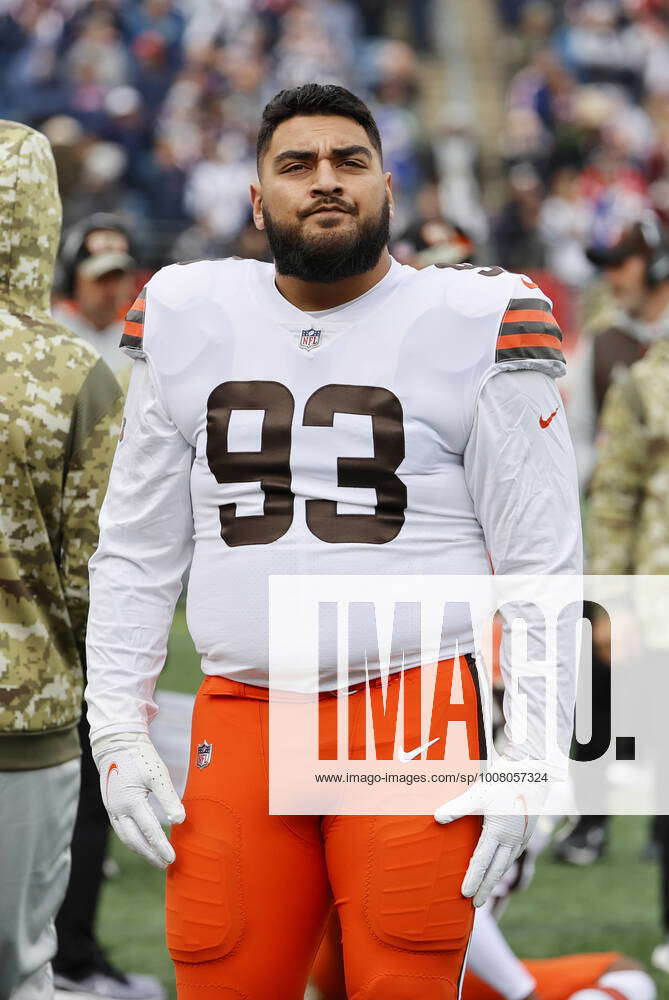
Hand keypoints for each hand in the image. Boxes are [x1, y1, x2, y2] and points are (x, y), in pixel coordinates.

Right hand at [93, 732, 184, 868]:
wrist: (117, 743)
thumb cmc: (140, 757)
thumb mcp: (158, 775)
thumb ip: (169, 798)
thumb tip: (180, 821)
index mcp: (130, 802)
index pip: (149, 831)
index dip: (161, 846)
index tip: (172, 859)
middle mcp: (118, 809)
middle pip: (134, 840)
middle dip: (149, 854)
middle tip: (165, 864)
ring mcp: (112, 809)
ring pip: (126, 837)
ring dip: (140, 849)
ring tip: (155, 858)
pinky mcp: (111, 806)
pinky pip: (122, 829)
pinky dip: (133, 839)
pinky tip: (143, 842)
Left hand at [434, 761, 549, 906]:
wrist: (534, 772)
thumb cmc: (504, 781)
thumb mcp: (478, 793)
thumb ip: (457, 807)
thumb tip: (437, 817)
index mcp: (498, 832)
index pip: (482, 862)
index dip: (473, 879)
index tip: (465, 895)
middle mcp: (512, 839)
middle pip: (496, 869)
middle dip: (485, 888)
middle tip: (475, 904)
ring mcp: (522, 836)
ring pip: (506, 863)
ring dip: (495, 877)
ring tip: (486, 889)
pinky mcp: (527, 830)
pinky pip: (514, 853)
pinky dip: (505, 864)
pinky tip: (501, 865)